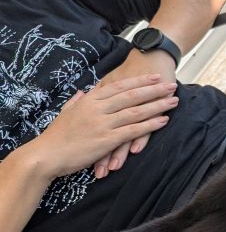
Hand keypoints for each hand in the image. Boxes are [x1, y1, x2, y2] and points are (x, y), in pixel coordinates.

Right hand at [22, 74, 178, 179]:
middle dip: (154, 89)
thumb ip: (77, 101)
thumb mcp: (66, 112)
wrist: (45, 155)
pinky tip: (163, 121)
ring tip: (173, 100)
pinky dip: (150, 124)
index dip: (138, 81)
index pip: (119, 86)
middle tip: (171, 84)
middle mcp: (97, 108)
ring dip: (157, 105)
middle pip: (131, 95)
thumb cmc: (55, 136)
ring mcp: (103, 124)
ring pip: (136, 111)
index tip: (153, 76)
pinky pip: (133, 130)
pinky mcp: (107, 140)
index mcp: (89, 100)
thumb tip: (84, 92)